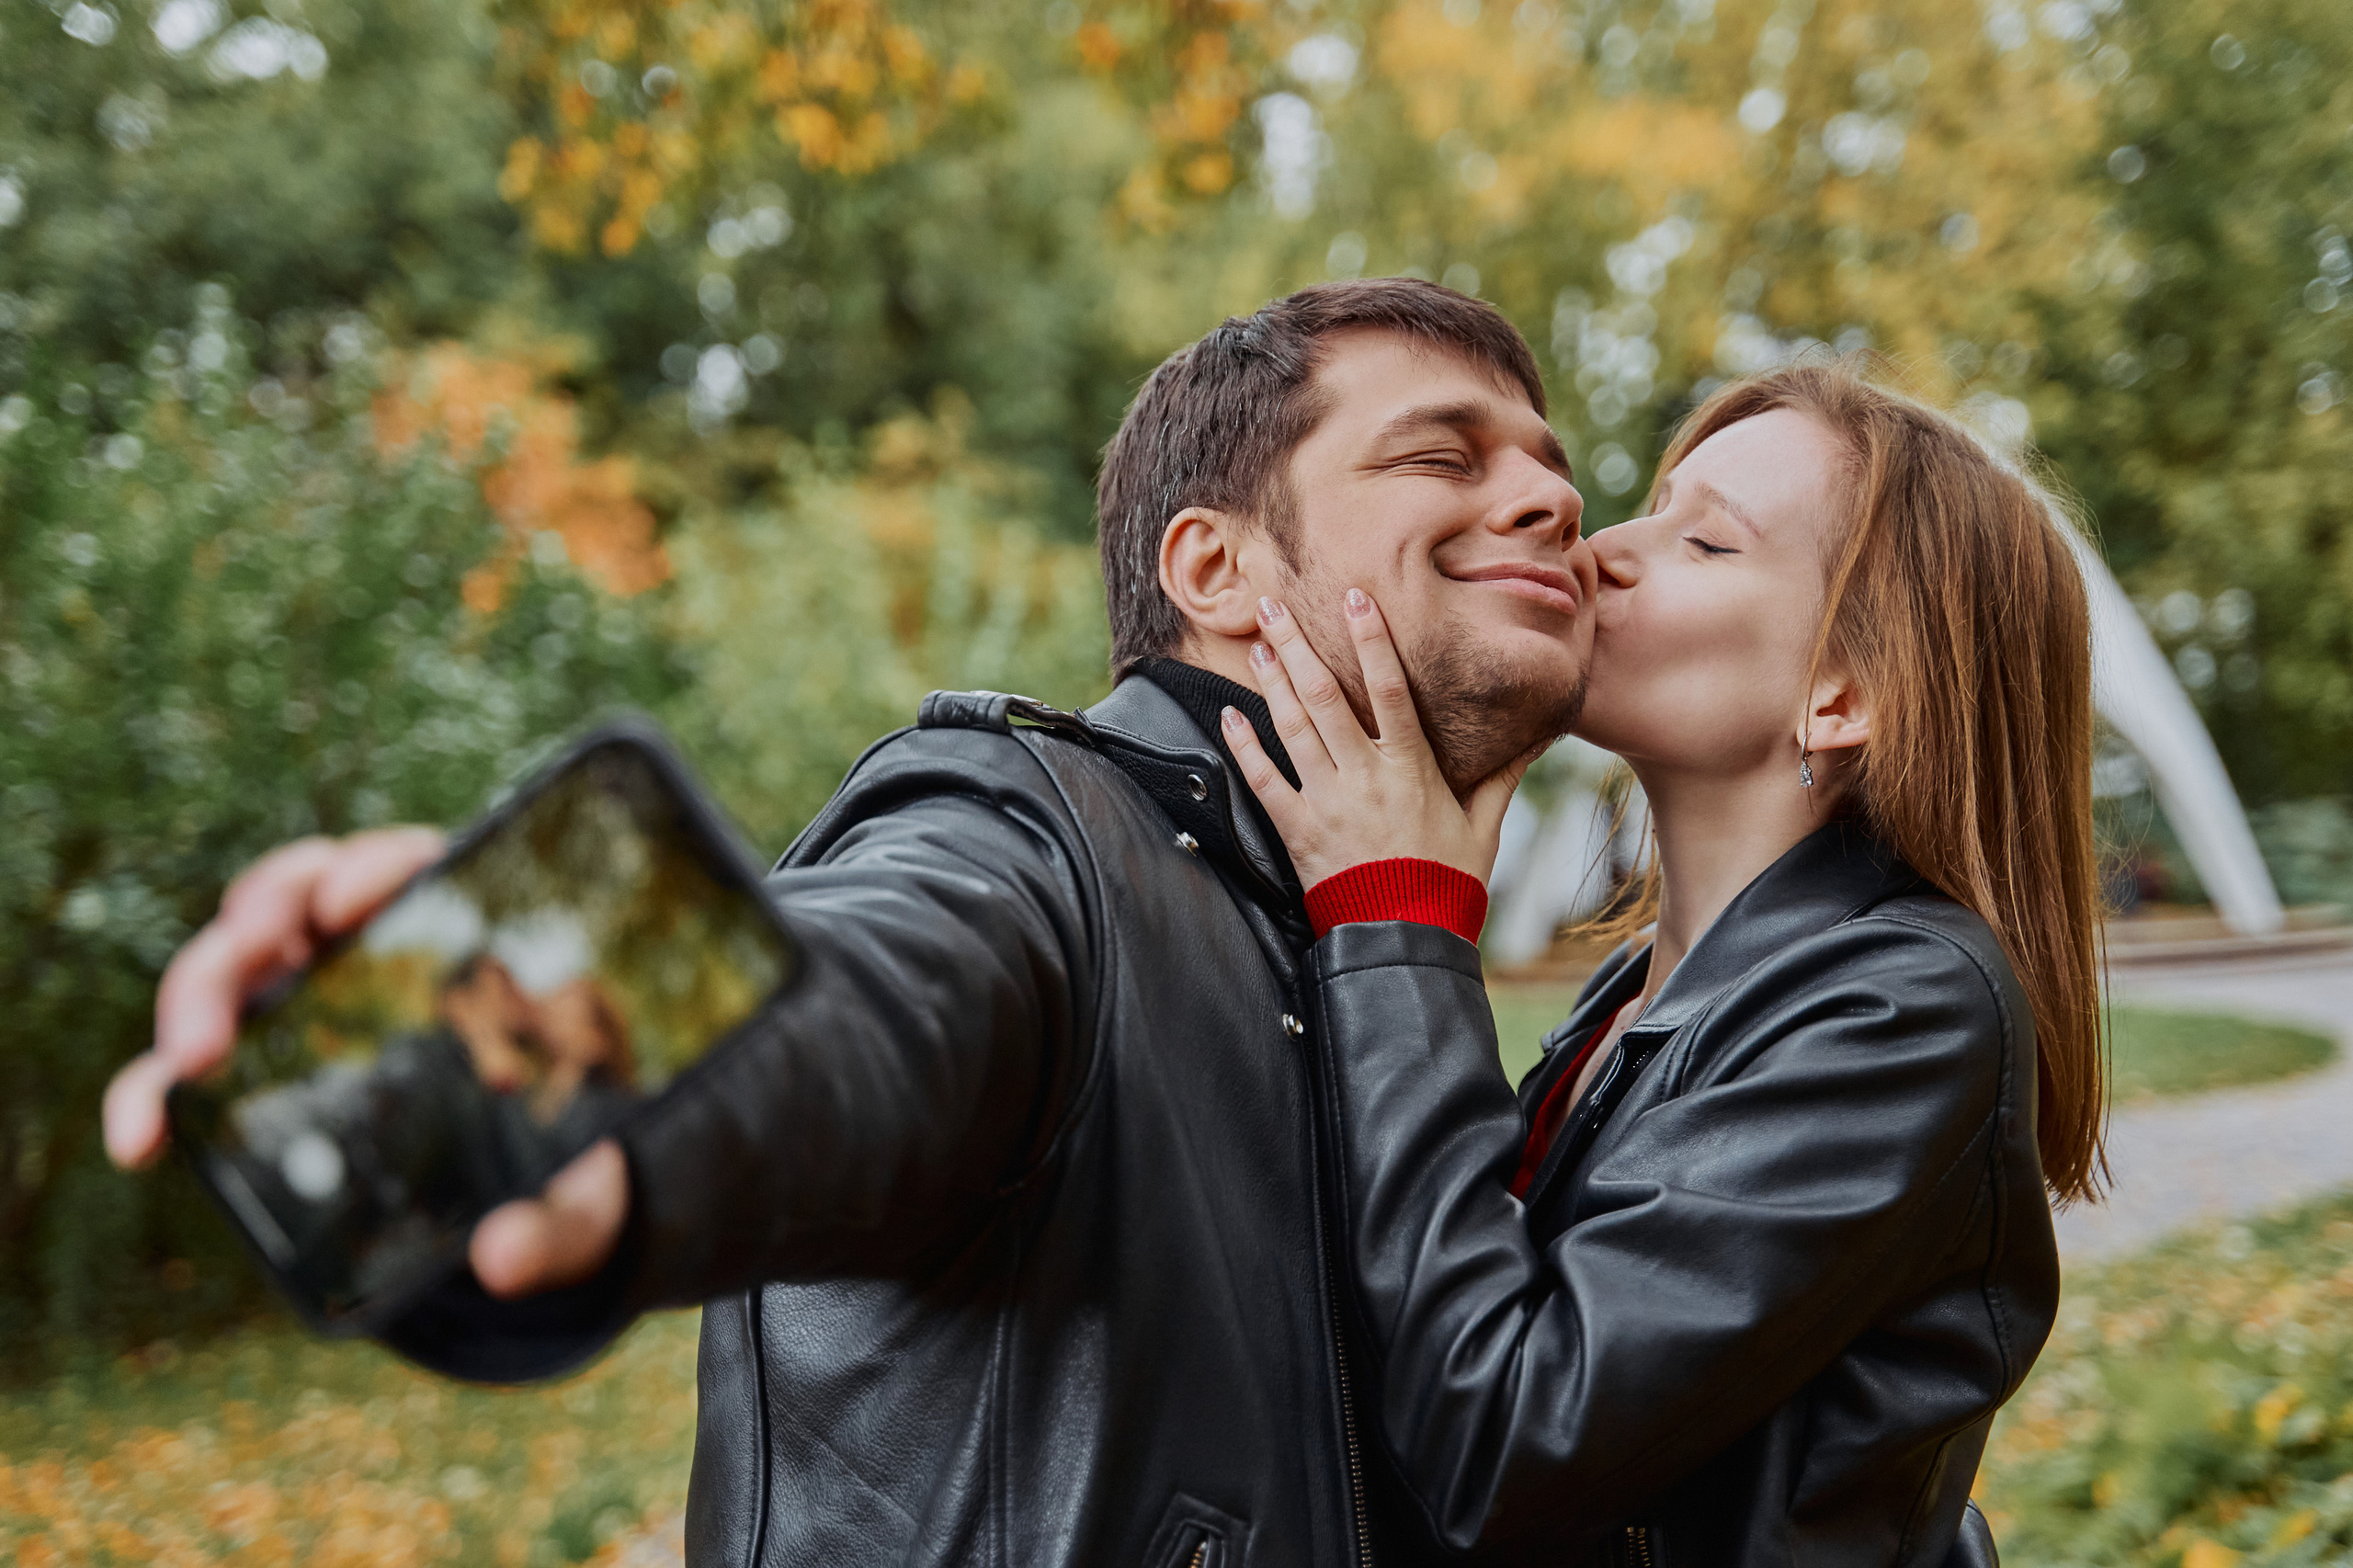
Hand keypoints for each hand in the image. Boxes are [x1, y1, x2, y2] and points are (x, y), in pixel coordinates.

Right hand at [108, 825, 629, 1298]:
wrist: (536, 1197)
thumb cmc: (567, 1164)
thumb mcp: (581, 1196)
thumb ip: (556, 1224)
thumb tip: (502, 1261)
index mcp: (459, 939)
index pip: (404, 866)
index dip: (374, 867)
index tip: (355, 902)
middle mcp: (369, 947)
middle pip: (293, 901)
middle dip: (254, 935)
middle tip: (263, 985)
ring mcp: (307, 992)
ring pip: (232, 959)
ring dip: (199, 994)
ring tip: (190, 1060)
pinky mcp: (261, 1051)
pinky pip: (194, 1053)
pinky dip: (154, 1085)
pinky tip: (141, 1138)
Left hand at [1226, 590, 1536, 889]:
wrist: (1403, 939)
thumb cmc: (1447, 884)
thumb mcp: (1483, 827)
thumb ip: (1501, 777)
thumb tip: (1538, 738)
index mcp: (1412, 768)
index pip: (1392, 688)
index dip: (1372, 639)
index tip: (1355, 598)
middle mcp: (1366, 775)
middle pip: (1326, 695)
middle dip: (1298, 645)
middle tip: (1274, 605)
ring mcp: (1328, 801)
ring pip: (1293, 727)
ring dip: (1272, 682)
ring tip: (1258, 644)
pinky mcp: (1298, 830)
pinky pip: (1265, 780)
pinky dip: (1245, 747)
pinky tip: (1229, 716)